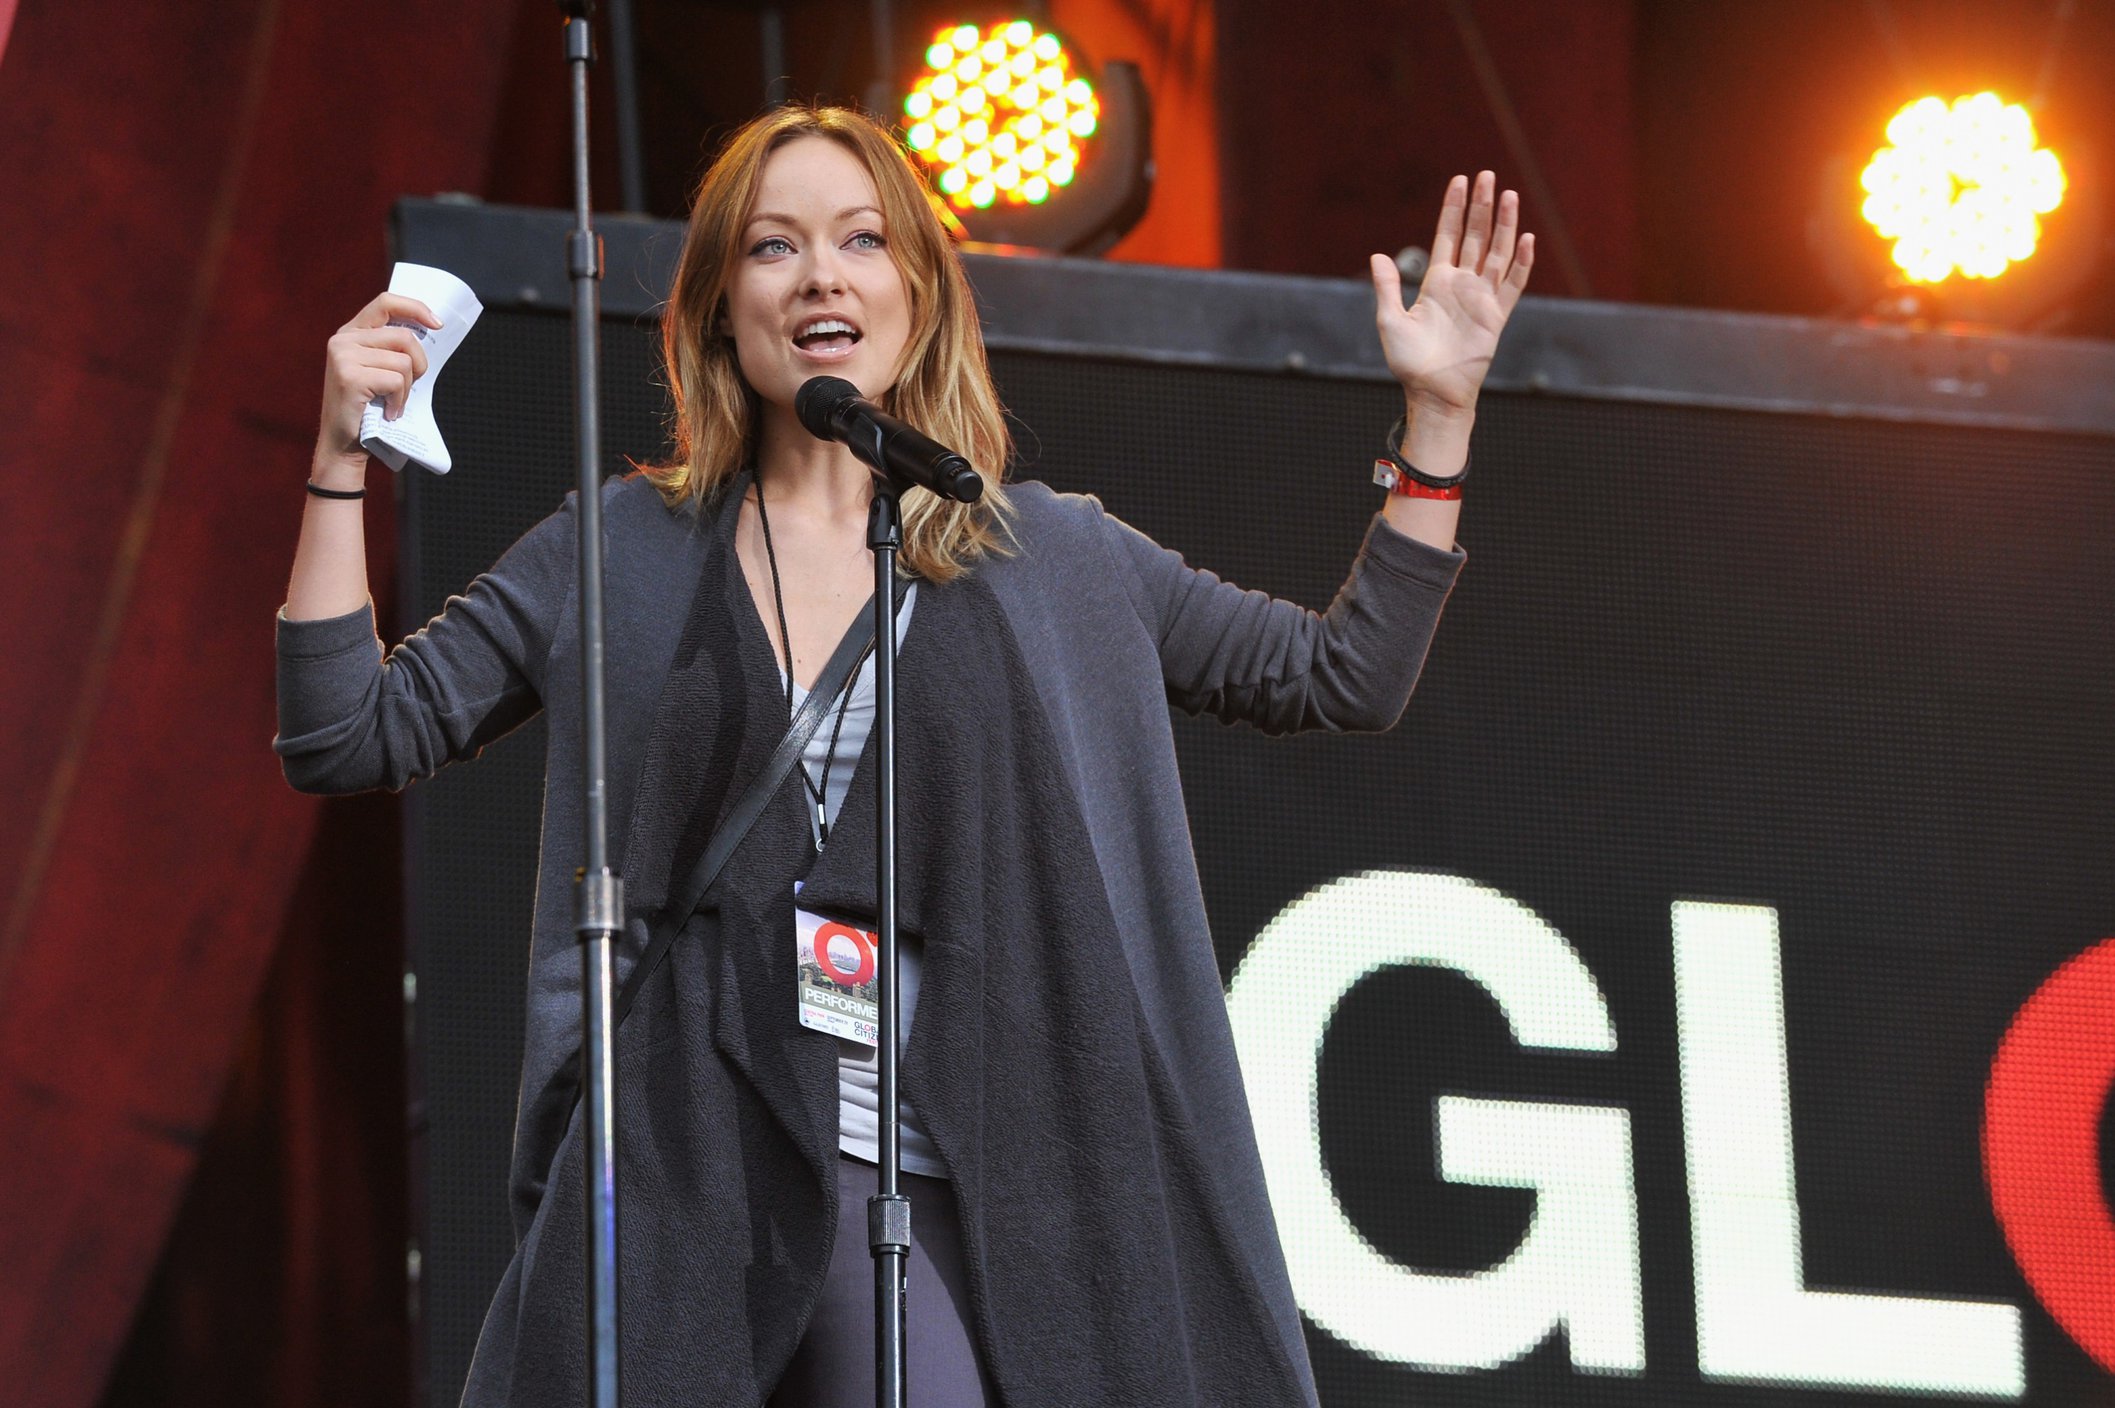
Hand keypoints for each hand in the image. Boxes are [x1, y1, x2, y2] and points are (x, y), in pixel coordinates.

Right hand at [315, 292, 439, 472]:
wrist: (344, 445)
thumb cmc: (369, 409)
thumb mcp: (380, 371)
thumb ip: (393, 349)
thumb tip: (431, 330)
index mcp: (351, 333)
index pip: (386, 302)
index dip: (415, 308)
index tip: (438, 324)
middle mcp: (343, 340)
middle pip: (404, 336)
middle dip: (419, 364)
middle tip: (410, 387)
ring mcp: (343, 357)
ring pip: (404, 362)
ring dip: (407, 388)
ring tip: (392, 403)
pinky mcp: (349, 377)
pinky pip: (396, 381)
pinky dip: (400, 400)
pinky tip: (389, 412)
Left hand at [1369, 171, 1533, 417]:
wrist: (1432, 392)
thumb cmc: (1409, 362)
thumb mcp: (1390, 321)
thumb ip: (1387, 288)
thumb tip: (1378, 256)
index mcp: (1437, 282)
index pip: (1447, 235)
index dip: (1453, 208)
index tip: (1459, 180)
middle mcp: (1462, 284)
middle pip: (1475, 236)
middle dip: (1480, 206)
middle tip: (1486, 175)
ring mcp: (1482, 298)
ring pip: (1498, 252)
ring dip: (1504, 224)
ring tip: (1509, 195)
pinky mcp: (1497, 316)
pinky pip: (1513, 284)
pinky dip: (1521, 263)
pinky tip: (1526, 239)